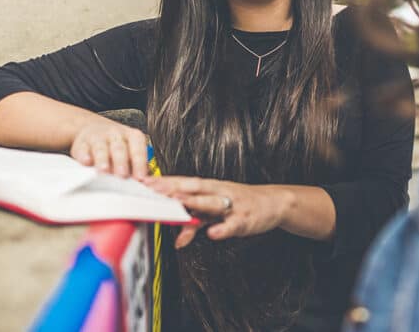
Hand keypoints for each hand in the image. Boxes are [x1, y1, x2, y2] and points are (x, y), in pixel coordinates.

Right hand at [69, 119, 147, 178]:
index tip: (140, 177)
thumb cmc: (117, 147)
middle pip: (119, 148)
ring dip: (103, 160)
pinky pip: (83, 149)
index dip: (140, 163)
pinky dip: (84, 156)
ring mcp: (98, 137)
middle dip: (121, 162)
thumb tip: (146, 183)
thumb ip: (137, 166)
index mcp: (133, 136)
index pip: (138, 149)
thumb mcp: (130, 152)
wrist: (94, 129)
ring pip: (101, 148)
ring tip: (104, 171)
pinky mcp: (82, 143)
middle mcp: (116, 134)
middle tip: (122, 175)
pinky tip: (86, 162)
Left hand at [142, 176, 290, 247]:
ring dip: (195, 202)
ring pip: (211, 203)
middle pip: (195, 188)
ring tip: (178, 203)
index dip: (165, 181)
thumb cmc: (240, 204)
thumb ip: (197, 222)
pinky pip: (232, 225)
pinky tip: (213, 234)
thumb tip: (177, 238)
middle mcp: (220, 192)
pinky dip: (222, 229)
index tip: (145, 181)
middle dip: (174, 188)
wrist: (273, 202)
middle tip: (154, 190)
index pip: (185, 182)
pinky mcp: (245, 219)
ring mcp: (232, 205)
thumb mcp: (217, 212)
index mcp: (212, 187)